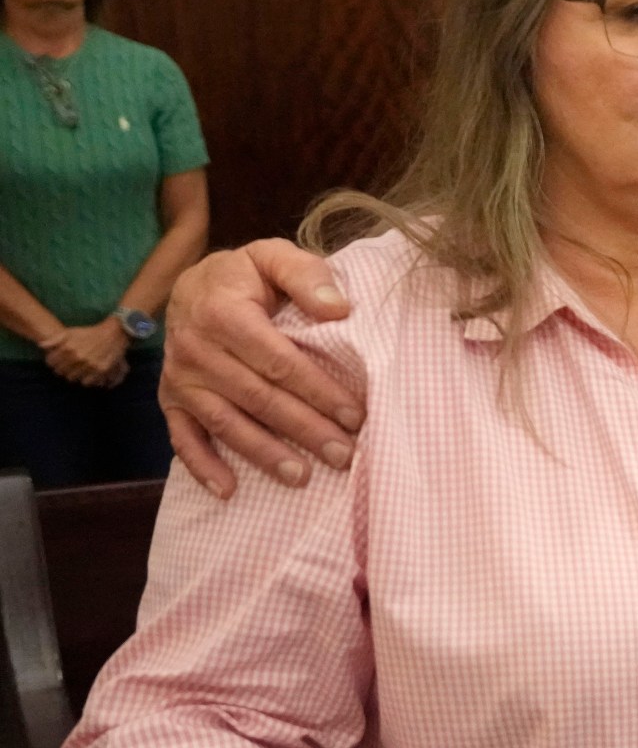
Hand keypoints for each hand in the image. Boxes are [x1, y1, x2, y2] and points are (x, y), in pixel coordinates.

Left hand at [44, 320, 129, 386]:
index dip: (52, 363)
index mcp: (69, 348)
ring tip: (76, 372)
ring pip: (73, 378)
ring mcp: (90, 364)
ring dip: (73, 376)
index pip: (52, 363)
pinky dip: (85, 380)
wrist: (113, 333)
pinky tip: (86, 375)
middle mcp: (78, 357)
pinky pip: (87, 382)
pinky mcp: (101, 370)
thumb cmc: (90, 332)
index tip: (56, 363)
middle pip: (61, 372)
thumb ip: (56, 339)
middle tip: (67, 368)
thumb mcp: (72, 332)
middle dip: (62, 370)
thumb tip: (41, 346)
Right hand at [161, 238, 362, 497]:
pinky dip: (202, 466)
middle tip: (343, 455)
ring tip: (302, 478)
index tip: (354, 414)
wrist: (192, 285)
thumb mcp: (274, 256)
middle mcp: (196, 350)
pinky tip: (229, 491)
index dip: (317, 389)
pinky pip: (183, 438)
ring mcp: (181, 379)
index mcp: (224, 313)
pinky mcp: (172, 400)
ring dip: (264, 454)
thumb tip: (339, 308)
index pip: (278, 360)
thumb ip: (307, 275)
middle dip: (304, 429)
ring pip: (227, 423)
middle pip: (258, 398)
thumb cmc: (246, 276)